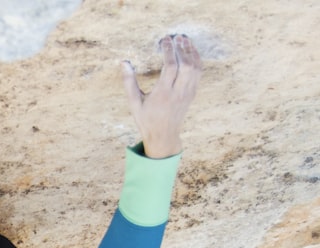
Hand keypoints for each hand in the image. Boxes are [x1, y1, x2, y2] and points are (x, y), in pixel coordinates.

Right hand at [122, 34, 201, 158]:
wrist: (163, 136)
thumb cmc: (146, 119)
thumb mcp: (134, 103)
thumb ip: (129, 82)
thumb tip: (124, 63)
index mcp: (163, 94)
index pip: (171, 67)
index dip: (169, 50)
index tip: (165, 39)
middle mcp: (178, 92)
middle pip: (186, 65)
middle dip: (183, 48)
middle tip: (177, 36)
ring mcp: (187, 93)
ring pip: (195, 68)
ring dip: (191, 52)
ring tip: (184, 40)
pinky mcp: (192, 94)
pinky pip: (198, 73)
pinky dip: (196, 60)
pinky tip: (191, 52)